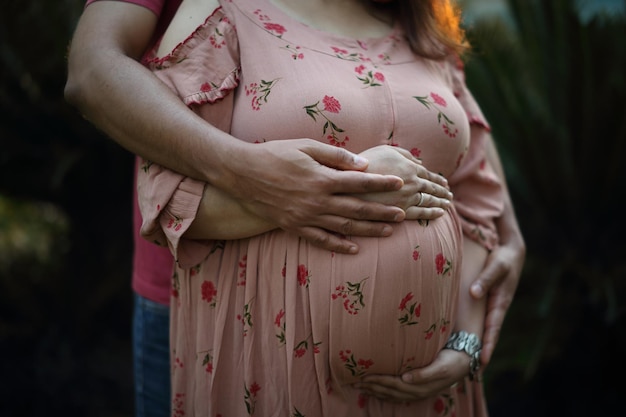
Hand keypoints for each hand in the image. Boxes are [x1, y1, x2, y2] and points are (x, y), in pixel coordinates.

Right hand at [229, 139, 406, 253]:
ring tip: (388, 231)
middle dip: (382, 212)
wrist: (243, 173)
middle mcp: (317, 201)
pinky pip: (321, 240)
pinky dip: (339, 245)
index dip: (382, 183)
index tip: (400, 183)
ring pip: (344, 227)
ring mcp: (306, 217)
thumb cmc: (276, 154)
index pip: (360, 182)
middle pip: (357, 209)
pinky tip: (354, 249)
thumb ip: (336, 156)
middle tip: (402, 214)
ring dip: (368, 230)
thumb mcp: (306, 146)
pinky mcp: (295, 226)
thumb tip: (363, 164)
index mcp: (322, 178)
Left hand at [355, 349, 468, 401]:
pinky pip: (397, 392)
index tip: (363, 377)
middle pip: (389, 391)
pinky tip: (376, 389)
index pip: (393, 384)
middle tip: (354, 382)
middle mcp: (416, 391)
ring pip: (391, 393)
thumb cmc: (452, 361)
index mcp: (420, 386)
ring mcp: (417, 390)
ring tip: (360, 386)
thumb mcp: (441, 367)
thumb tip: (406, 378)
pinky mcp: (418, 386)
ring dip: (375, 390)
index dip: (377, 381)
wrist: (465, 361)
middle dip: (371, 387)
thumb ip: (424, 374)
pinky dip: (385, 391)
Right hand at [356, 145, 452, 219]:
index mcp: (409, 168)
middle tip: (450, 195)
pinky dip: (431, 215)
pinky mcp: (399, 213)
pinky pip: (419, 215)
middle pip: (431, 189)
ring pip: (428, 203)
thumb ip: (404, 154)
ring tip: (447, 206)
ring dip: (440, 204)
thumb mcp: (385, 149)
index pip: (429, 175)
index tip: (445, 183)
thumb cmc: (366, 162)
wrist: (348, 182)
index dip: (438, 179)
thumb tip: (421, 162)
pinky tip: (439, 215)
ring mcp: (406, 200)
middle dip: (442, 192)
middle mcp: (412, 185)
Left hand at [470, 229, 525, 364]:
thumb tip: (475, 293)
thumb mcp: (496, 266)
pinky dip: (471, 332)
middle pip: (488, 335)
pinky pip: (478, 321)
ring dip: (475, 345)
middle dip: (481, 353)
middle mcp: (496, 309)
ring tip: (465, 364)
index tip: (483, 360)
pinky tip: (460, 340)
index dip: (488, 345)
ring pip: (482, 329)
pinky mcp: (485, 303)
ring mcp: (490, 307)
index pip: (493, 329)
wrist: (510, 253)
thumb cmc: (503, 259)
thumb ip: (486, 278)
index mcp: (500, 303)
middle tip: (472, 373)